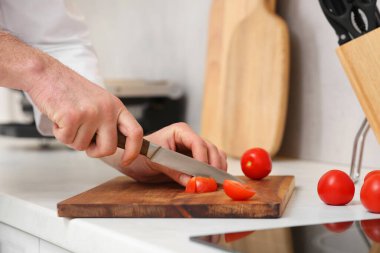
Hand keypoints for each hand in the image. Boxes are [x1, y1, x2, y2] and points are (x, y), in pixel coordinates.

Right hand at [0, 32, 142, 164]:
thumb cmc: (70, 89)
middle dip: (94, 151)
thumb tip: (111, 145)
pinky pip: (66, 140)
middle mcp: (107, 110)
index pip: (135, 133)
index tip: (126, 161)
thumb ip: (108, 121)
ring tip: (68, 118)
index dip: (133, 151)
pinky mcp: (72, 117)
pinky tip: (59, 117)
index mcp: (116, 106)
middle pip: (108, 148)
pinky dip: (59, 132)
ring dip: (71, 137)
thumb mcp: (99, 102)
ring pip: (82, 146)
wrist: (46, 73)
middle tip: (84, 140)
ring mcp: (90, 113)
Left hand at [103, 122, 227, 185]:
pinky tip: (213, 180)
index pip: (197, 143)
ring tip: (214, 182)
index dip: (202, 159)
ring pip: (215, 154)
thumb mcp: (154, 163)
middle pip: (210, 149)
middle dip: (212, 165)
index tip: (203, 175)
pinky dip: (216, 171)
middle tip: (211, 182)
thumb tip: (192, 182)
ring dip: (217, 168)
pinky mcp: (197, 159)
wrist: (136, 162)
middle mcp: (190, 138)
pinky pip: (213, 162)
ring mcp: (195, 148)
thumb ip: (173, 171)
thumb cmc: (141, 157)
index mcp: (180, 132)